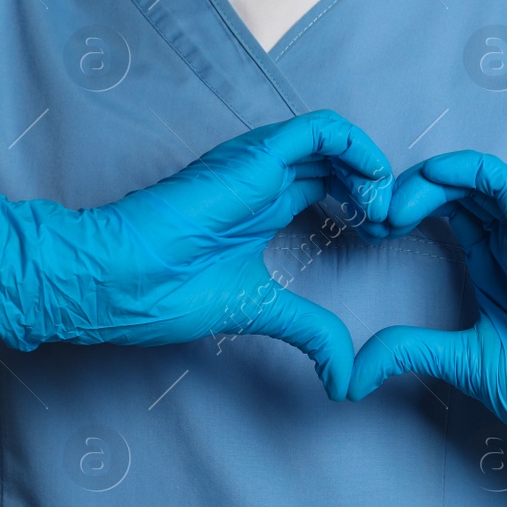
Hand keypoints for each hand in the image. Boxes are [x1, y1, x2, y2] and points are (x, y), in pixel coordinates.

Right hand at [0, 110, 392, 400]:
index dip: (364, 205)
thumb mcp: (261, 312)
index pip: (328, 184)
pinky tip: (371, 188)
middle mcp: (264, 177)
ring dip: (371, 169)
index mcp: (263, 206)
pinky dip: (357, 149)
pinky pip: (319, 130)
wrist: (116, 280)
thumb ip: (309, 333)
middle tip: (391, 224)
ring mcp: (259, 163)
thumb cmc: (165, 292)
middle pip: (337, 161)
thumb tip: (345, 376)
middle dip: (376, 188)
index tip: (381, 238)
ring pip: (334, 139)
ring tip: (382, 210)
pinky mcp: (255, 157)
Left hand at [346, 151, 506, 506]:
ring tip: (393, 205)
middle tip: (373, 214)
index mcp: (494, 268)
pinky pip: (506, 184)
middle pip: (458, 191)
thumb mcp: (458, 362)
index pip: (450, 213)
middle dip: (410, 192)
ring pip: (478, 180)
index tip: (371, 231)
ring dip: (430, 181)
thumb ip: (409, 352)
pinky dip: (467, 171)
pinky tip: (432, 179)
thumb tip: (354, 372)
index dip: (408, 210)